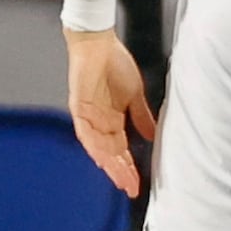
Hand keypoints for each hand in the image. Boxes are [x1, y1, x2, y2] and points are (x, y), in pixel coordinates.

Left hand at [67, 23, 161, 196]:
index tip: (138, 184)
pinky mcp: (79, 107)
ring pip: (97, 148)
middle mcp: (99, 123)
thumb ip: (141, 117)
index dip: (129, 168)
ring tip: (120, 178)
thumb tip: (151, 135)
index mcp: (112, 121)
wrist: (99, 42)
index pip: (121, 151)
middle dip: (120, 172)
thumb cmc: (115, 63)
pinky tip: (102, 158)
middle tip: (130, 188)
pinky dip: (93, 145)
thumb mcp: (135, 95)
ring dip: (108, 164)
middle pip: (109, 154)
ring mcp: (88, 117)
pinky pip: (85, 131)